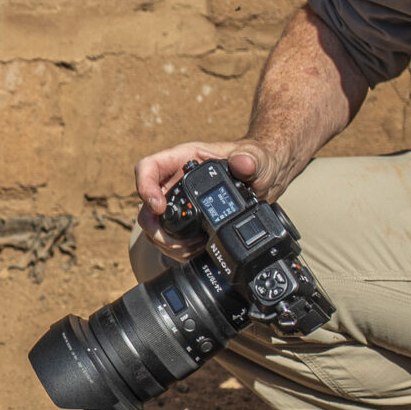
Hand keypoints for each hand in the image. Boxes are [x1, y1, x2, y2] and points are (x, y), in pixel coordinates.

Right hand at [132, 138, 291, 259]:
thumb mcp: (257, 159)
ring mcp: (178, 202)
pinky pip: (170, 238)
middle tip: (174, 241)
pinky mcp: (186, 220)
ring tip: (192, 247)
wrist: (265, 179)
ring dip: (166, 243)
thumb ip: (250, 160)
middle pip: (146, 205)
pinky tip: (197, 250)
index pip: (148, 168)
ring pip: (154, 226)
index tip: (159, 207)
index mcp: (183, 160)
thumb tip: (243, 164)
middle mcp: (174, 181)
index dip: (145, 187)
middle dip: (155, 228)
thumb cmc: (257, 162)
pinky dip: (178, 250)